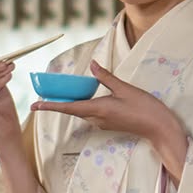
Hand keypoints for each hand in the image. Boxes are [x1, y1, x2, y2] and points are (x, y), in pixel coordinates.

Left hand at [31, 61, 187, 178]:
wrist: (158, 127)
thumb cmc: (144, 107)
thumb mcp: (125, 88)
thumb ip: (106, 77)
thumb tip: (92, 65)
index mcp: (98, 109)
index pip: (68, 107)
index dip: (50, 105)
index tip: (34, 105)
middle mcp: (96, 118)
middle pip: (73, 109)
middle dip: (59, 101)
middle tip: (46, 92)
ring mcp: (102, 123)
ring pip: (82, 111)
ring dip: (74, 102)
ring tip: (68, 90)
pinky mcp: (109, 123)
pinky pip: (92, 113)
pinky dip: (86, 104)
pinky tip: (91, 95)